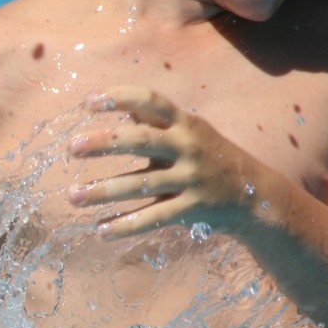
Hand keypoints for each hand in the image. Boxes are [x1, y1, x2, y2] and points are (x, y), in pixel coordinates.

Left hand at [66, 86, 263, 237]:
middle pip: (141, 141)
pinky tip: (101, 229)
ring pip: (141, 185)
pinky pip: (153, 218)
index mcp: (184, 123)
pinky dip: (126, 225)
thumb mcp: (188, 132)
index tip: (88, 102)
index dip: (120, 98)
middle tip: (72, 148)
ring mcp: (191, 179)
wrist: (255, 195)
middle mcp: (188, 147)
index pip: (151, 101)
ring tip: (73, 196)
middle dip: (104, 143)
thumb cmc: (209, 157)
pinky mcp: (193, 209)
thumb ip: (155, 121)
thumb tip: (122, 105)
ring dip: (103, 191)